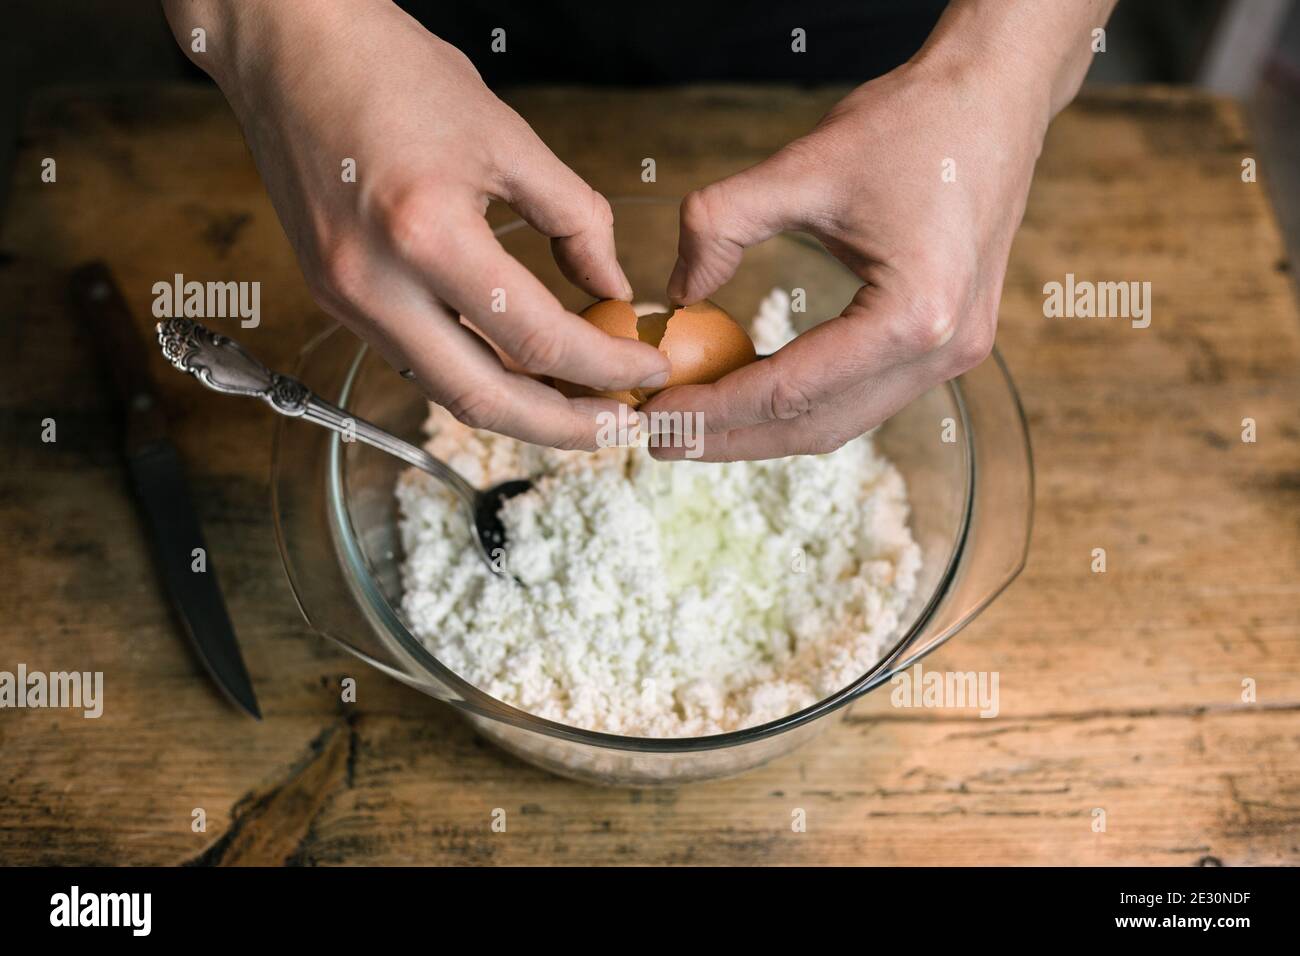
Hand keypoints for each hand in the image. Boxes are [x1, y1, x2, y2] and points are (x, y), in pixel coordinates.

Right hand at [164, 0, 668, 448]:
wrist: (287, 45)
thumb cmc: (390, 69)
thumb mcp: (507, 137)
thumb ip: (575, 220)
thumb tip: (613, 287)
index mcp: (426, 234)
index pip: (536, 337)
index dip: (604, 366)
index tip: (645, 371)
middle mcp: (375, 284)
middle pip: (484, 401)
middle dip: (563, 428)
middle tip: (619, 431)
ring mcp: (345, 299)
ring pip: (447, 391)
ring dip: (520, 410)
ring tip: (581, 406)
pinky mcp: (334, 298)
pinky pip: (418, 360)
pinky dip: (476, 374)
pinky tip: (520, 370)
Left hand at [644, 2, 1105, 460]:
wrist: (996, 94)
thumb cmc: (912, 122)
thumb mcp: (802, 166)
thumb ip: (720, 225)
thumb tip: (677, 292)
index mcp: (913, 315)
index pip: (789, 390)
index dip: (712, 409)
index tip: (654, 414)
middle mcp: (943, 351)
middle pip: (816, 427)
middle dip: (732, 438)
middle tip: (660, 439)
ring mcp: (955, 354)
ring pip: (842, 421)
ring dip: (766, 429)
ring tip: (696, 424)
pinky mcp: (949, 343)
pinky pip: (865, 394)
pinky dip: (804, 401)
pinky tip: (752, 390)